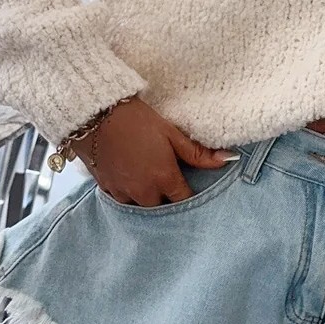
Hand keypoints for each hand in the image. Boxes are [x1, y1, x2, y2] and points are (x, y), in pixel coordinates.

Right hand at [71, 95, 238, 207]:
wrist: (96, 114)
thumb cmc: (137, 120)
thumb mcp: (171, 133)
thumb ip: (198, 153)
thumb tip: (227, 160)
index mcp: (164, 179)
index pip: (184, 202)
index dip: (191, 198)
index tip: (194, 189)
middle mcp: (144, 193)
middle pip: (162, 209)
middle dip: (169, 200)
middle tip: (172, 182)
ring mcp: (123, 193)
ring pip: (142, 207)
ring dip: (149, 198)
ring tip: (151, 179)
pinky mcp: (106, 190)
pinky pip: (123, 201)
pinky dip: (130, 194)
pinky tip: (132, 178)